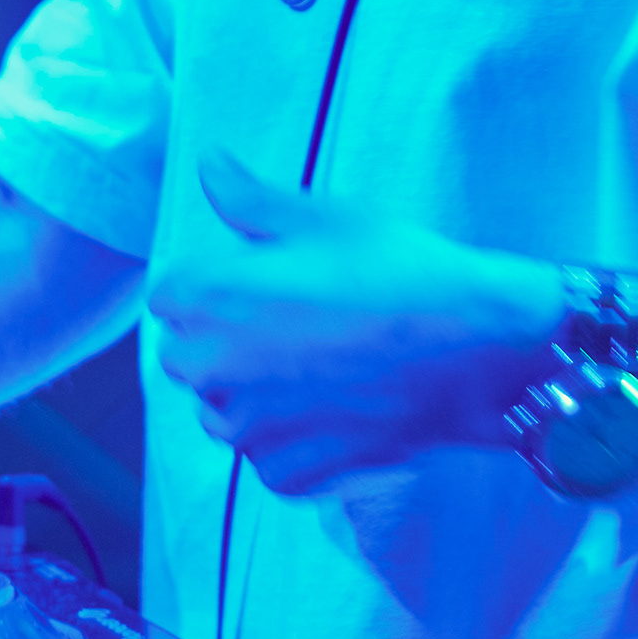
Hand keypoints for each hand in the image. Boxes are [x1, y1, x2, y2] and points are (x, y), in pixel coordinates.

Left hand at [149, 155, 561, 495]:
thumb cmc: (395, 271)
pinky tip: (337, 407)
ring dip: (251, 393)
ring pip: (223, 411)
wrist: (470, 350)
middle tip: (292, 322)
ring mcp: (249, 432)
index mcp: (209, 299)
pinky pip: (265, 454)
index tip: (256, 281)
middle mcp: (213, 371)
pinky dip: (290, 437)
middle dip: (222, 339)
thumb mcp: (321, 218)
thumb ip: (248, 198)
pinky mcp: (286, 473)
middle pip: (187, 356)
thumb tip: (206, 165)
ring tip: (318, 365)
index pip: (167, 295)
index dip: (210, 283)